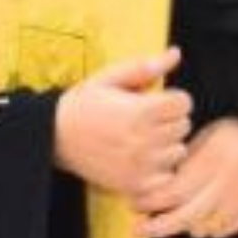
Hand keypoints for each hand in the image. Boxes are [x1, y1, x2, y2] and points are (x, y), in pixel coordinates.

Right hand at [53, 48, 191, 197]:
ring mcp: (141, 165)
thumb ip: (145, 68)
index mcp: (142, 111)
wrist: (53, 137)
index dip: (172, 98)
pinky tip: (142, 160)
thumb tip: (175, 53)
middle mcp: (145, 140)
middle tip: (147, 120)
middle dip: (170, 120)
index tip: (156, 101)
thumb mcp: (109, 78)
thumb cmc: (83, 104)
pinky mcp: (135, 184)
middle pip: (183, 126)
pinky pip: (167, 177)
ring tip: (144, 139)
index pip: (184, 102)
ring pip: (178, 152)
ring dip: (167, 145)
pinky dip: (159, 170)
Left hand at [133, 115, 237, 237]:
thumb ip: (181, 164)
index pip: (172, 192)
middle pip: (184, 218)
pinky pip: (221, 230)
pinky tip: (204, 213)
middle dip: (156, 228)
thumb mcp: (204, 139)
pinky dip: (208, 226)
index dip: (148, 201)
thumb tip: (150, 188)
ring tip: (179, 213)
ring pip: (202, 228)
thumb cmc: (232, 136)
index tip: (133, 204)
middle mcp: (225, 185)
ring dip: (185, 225)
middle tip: (136, 231)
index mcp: (211, 162)